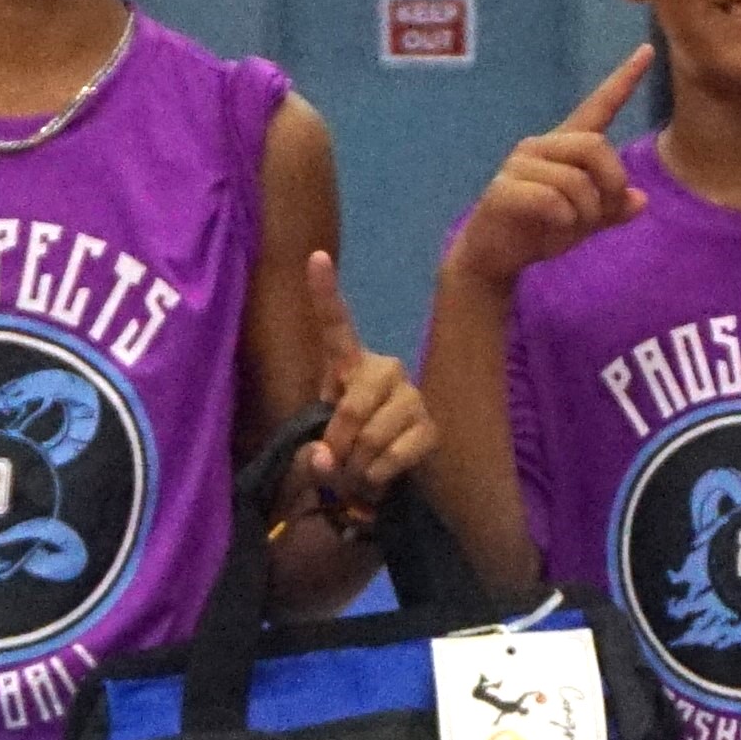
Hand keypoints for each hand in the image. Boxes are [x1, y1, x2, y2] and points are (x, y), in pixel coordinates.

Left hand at [289, 255, 433, 523]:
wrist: (373, 483)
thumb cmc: (337, 454)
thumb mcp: (312, 449)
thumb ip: (310, 454)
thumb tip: (327, 459)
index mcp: (349, 364)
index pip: (337, 325)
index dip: (325, 292)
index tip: (316, 256)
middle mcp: (385, 370)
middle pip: (354, 405)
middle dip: (337, 443)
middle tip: (332, 463)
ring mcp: (412, 398)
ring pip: (374, 435)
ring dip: (355, 466)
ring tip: (354, 474)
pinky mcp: (430, 428)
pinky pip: (397, 454)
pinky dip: (377, 475)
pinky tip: (375, 477)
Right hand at [442, 54, 649, 291]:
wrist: (494, 254)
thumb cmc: (540, 230)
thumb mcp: (585, 221)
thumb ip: (612, 210)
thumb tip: (640, 201)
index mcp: (564, 146)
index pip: (598, 106)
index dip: (624, 80)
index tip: (647, 50)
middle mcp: (541, 146)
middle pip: (596, 146)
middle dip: (611, 184)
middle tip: (602, 215)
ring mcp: (520, 165)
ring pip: (576, 180)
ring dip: (586, 213)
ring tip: (570, 227)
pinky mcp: (505, 188)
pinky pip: (553, 200)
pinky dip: (564, 221)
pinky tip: (553, 227)